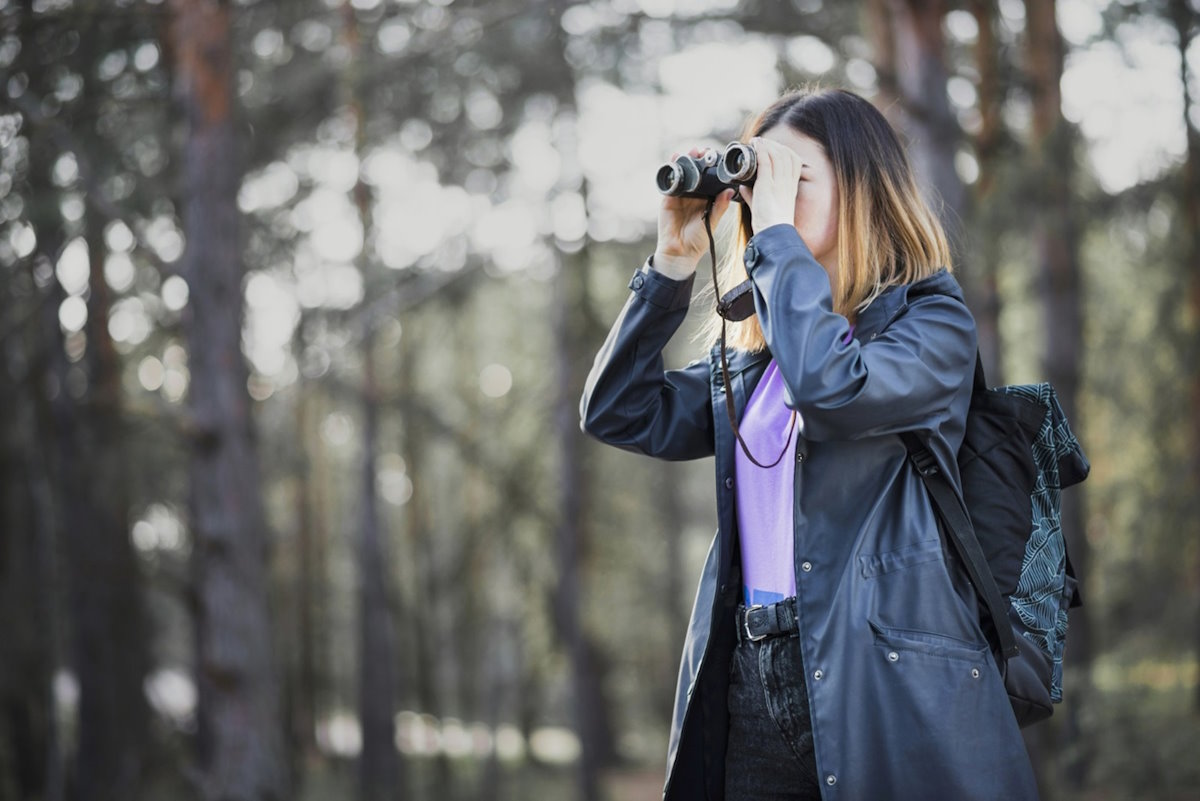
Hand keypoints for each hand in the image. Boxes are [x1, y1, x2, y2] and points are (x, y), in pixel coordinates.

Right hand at [653, 146, 735, 278]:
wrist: (680, 253)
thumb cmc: (698, 240)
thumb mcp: (712, 222)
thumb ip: (719, 206)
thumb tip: (729, 191)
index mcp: (706, 199)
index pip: (709, 179)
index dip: (711, 167)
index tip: (716, 156)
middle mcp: (693, 195)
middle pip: (696, 173)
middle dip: (698, 160)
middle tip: (703, 150)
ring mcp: (680, 196)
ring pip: (683, 174)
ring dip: (685, 161)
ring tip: (690, 151)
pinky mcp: (668, 199)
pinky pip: (670, 182)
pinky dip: (672, 171)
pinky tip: (674, 161)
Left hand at [738, 136, 804, 232]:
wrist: (773, 233)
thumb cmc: (769, 223)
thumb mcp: (762, 205)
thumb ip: (753, 194)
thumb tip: (743, 187)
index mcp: (791, 187)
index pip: (794, 161)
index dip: (784, 151)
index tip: (773, 147)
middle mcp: (787, 182)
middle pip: (786, 155)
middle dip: (774, 145)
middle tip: (762, 142)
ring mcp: (779, 183)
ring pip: (777, 155)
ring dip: (767, 145)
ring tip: (757, 141)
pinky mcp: (767, 184)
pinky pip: (766, 162)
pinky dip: (761, 151)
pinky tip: (755, 145)